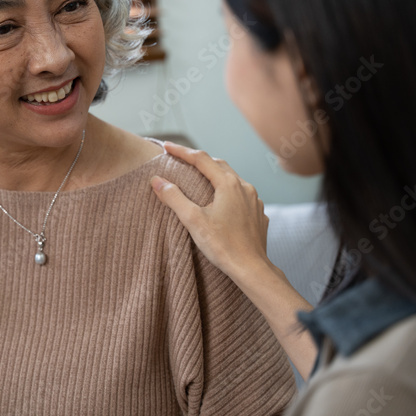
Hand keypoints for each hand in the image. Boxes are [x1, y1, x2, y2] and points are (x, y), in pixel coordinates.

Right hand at [150, 141, 272, 281]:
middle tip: (181, 159)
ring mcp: (254, 200)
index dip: (182, 151)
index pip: (201, 159)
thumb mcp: (193, 220)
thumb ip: (174, 198)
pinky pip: (242, 195)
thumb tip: (157, 181)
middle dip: (199, 160)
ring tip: (200, 177)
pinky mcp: (258, 214)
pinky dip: (228, 191)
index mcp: (228, 184)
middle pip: (218, 165)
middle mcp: (245, 187)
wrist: (252, 269)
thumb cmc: (223, 246)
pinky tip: (222, 201)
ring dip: (215, 175)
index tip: (166, 147)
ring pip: (232, 179)